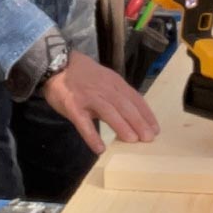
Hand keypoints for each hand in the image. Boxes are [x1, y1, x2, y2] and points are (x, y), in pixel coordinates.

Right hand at [41, 50, 159, 153]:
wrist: (56, 64)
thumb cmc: (83, 75)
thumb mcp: (105, 79)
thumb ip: (117, 94)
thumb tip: (133, 114)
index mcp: (114, 82)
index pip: (134, 98)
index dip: (146, 114)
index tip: (155, 129)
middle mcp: (104, 88)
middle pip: (125, 105)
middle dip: (138, 122)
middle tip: (148, 138)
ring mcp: (88, 97)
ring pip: (108, 112)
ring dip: (121, 126)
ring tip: (132, 140)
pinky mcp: (73, 106)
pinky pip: (83, 123)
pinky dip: (92, 136)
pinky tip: (100, 149)